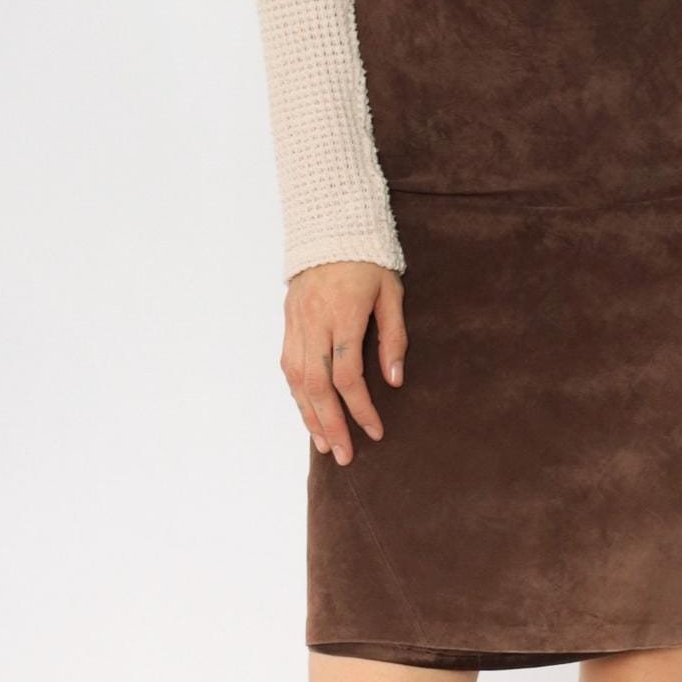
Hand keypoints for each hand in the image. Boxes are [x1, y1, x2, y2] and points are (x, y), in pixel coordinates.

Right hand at [280, 261, 408, 465]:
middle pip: (317, 384)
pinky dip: (296, 394)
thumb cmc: (369, 260)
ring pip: (296, 379)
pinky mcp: (287, 321)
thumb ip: (393, 336)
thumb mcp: (391, 291)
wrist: (330, 227)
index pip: (348, 374)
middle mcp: (315, 321)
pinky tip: (307, 413)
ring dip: (309, 415)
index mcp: (345, 314)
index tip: (376, 431)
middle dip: (331, 423)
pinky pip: (288, 365)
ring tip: (325, 444)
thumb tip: (394, 381)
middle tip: (345, 455)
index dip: (361, 408)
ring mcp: (296, 322)